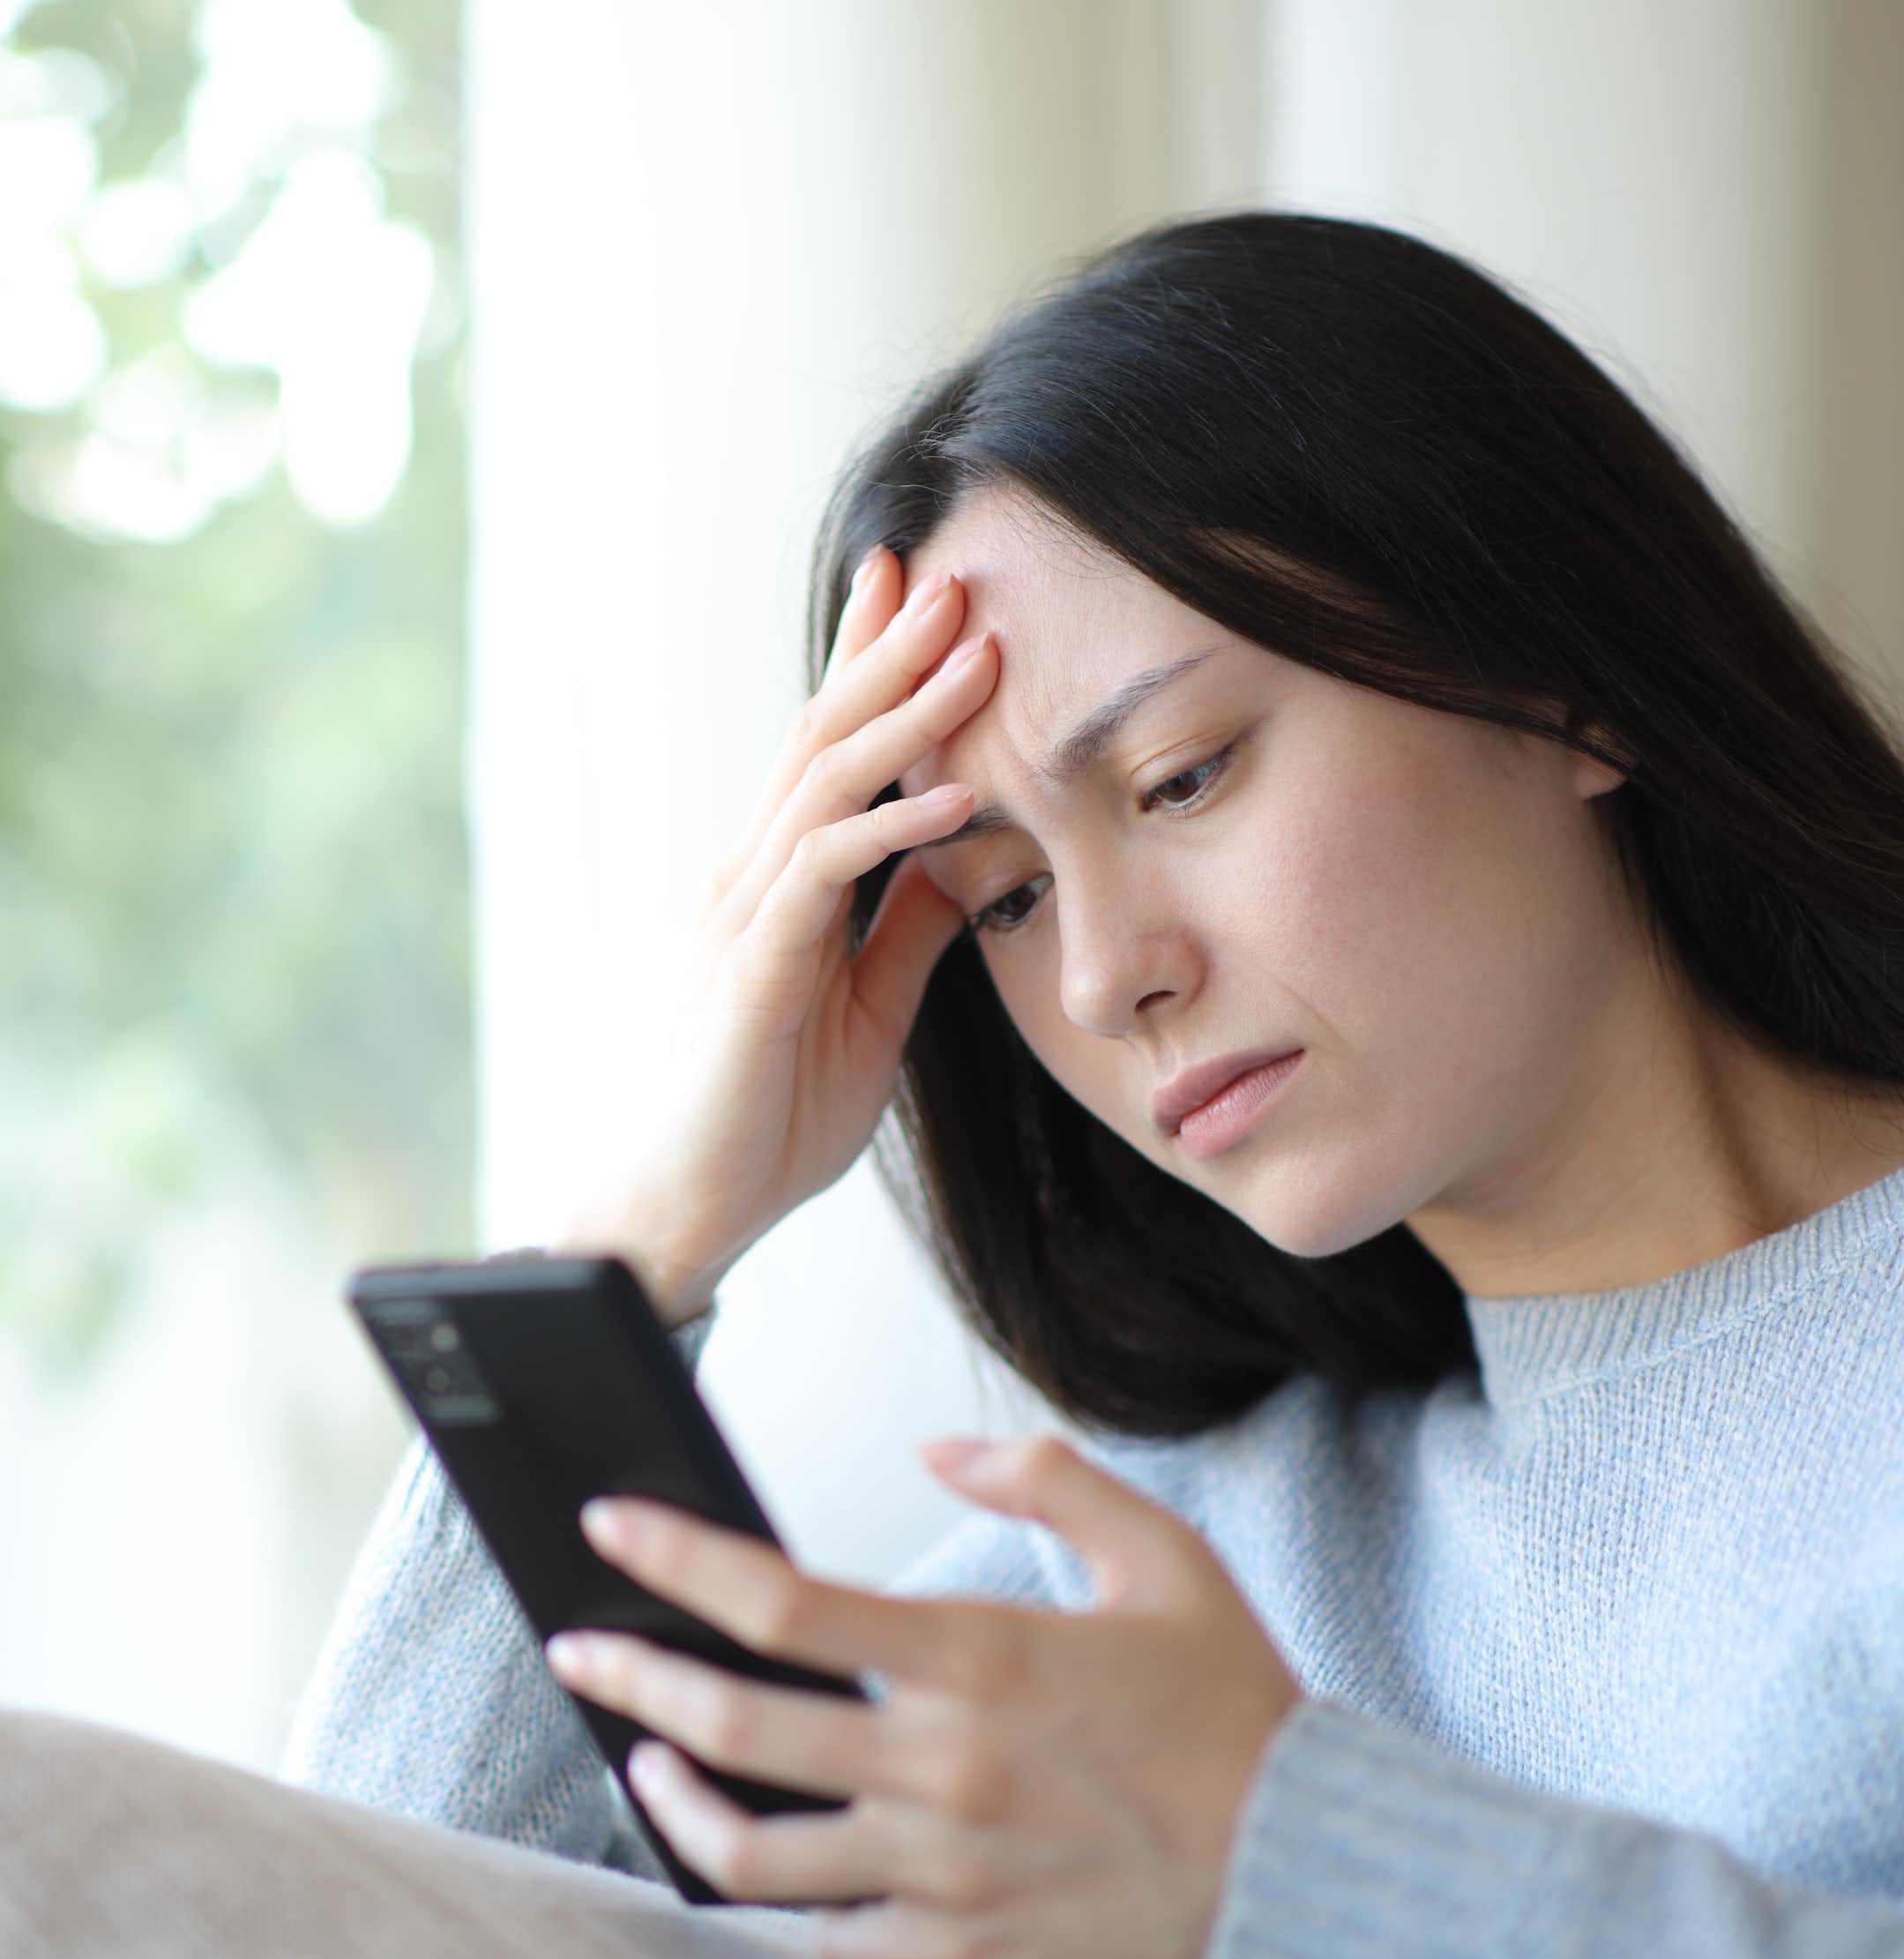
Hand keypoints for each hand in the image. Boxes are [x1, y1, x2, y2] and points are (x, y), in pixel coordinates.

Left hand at [542, 1435, 1306, 1958]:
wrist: (1301, 1862)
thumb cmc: (1230, 1704)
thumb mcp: (1162, 1552)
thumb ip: (1046, 1479)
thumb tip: (936, 1454)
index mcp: (983, 1658)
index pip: (784, 1602)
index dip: (679, 1559)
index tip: (612, 1530)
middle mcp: (945, 1768)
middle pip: (736, 1730)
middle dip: (634, 1680)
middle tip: (582, 1649)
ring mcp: (946, 1872)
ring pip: (753, 1858)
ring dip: (675, 1808)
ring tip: (642, 1765)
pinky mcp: (965, 1952)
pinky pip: (831, 1941)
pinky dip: (785, 1902)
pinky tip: (770, 1861)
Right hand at [550, 548, 999, 1325]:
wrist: (689, 1207)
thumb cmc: (768, 1112)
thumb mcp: (869, 1005)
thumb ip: (907, 928)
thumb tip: (965, 858)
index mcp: (780, 880)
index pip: (831, 750)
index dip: (873, 668)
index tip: (928, 596)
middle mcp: (752, 875)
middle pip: (823, 735)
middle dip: (889, 651)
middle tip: (953, 572)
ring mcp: (745, 913)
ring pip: (826, 782)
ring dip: (907, 713)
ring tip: (980, 650)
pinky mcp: (752, 967)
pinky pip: (827, 874)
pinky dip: (895, 828)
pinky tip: (960, 795)